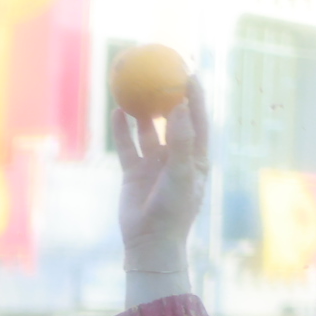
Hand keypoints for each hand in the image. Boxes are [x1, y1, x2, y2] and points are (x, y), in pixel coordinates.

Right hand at [117, 75, 209, 274]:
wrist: (149, 242)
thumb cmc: (173, 211)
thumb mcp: (181, 174)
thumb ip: (182, 140)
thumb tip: (181, 106)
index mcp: (196, 157)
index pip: (197, 120)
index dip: (194, 96)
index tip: (188, 73)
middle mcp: (176, 157)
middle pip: (174, 120)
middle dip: (169, 97)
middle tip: (162, 73)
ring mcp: (154, 164)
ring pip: (148, 131)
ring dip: (143, 111)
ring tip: (136, 89)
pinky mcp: (134, 173)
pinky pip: (127, 146)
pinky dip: (123, 130)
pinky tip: (118, 112)